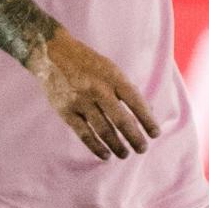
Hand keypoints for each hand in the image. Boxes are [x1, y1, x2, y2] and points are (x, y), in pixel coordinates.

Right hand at [26, 27, 160, 160]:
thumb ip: (125, 89)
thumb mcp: (109, 68)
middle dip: (135, 138)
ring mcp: (81, 101)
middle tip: (142, 149)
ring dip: (117, 146)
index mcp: (112, 76)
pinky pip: (84, 134)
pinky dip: (96, 147)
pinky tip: (105, 154)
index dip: (147, 119)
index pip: (135, 101)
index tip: (155, 133)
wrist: (52, 53)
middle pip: (121, 120)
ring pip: (104, 130)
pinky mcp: (66, 111)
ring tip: (125, 154)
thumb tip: (146, 111)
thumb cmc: (87, 62)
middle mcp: (97, 89)